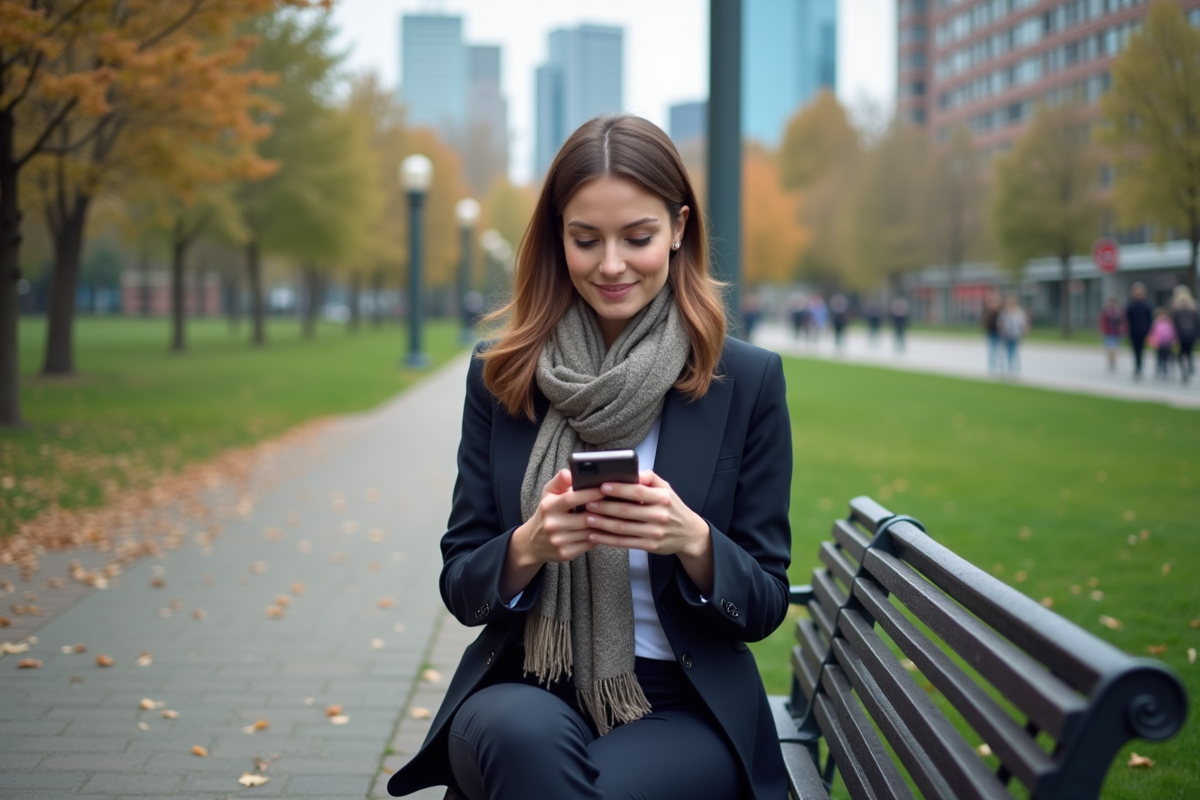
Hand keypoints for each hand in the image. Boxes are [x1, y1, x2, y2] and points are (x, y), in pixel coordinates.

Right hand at [502, 470, 604, 599]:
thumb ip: (560, 481)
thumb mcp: (548, 494)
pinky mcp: (565, 554)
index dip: (591, 493)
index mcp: (548, 506)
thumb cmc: (546, 513)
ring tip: (617, 516)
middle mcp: (552, 524)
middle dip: (603, 511)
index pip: (572, 498)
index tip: (606, 489)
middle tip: (619, 504)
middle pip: (585, 518)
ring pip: (590, 532)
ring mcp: (559, 541)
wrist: (532, 542)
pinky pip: (589, 544)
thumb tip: (570, 473)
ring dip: (604, 525)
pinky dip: (599, 537)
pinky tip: (606, 529)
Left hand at [582, 470, 713, 593]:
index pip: (638, 491)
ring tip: (587, 518)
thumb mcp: (666, 489)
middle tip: (588, 503)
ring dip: (602, 524)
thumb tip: (632, 470)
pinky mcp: (650, 546)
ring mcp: (655, 533)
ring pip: (623, 528)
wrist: (690, 534)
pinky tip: (595, 536)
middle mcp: (660, 515)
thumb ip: (649, 478)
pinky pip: (624, 542)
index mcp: (663, 498)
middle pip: (626, 511)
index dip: (618, 489)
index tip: (601, 486)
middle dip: (604, 507)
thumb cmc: (672, 507)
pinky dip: (607, 540)